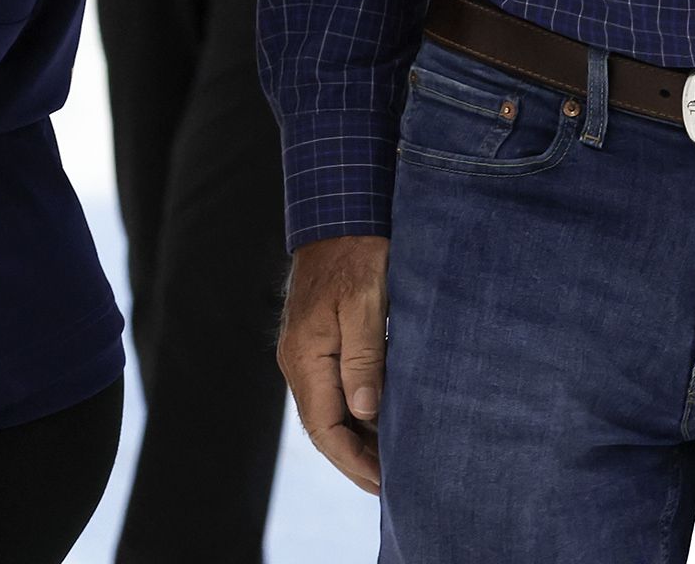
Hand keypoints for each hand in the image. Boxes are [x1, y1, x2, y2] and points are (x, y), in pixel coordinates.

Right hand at [279, 233, 388, 493]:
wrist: (341, 210)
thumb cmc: (357, 251)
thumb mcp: (366, 301)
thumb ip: (364, 357)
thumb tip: (365, 411)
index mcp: (305, 357)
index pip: (325, 428)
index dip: (354, 461)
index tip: (386, 484)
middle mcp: (299, 360)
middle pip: (324, 426)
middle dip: (356, 458)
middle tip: (396, 483)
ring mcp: (307, 351)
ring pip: (330, 410)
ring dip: (358, 437)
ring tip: (394, 459)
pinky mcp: (320, 340)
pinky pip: (335, 388)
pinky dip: (358, 411)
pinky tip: (383, 418)